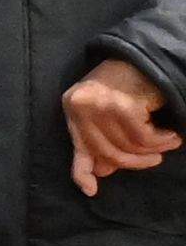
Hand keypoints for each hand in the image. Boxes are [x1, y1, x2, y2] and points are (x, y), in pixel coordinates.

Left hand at [68, 55, 174, 198]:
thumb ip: (103, 138)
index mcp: (73, 108)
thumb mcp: (109, 112)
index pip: (77, 147)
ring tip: (170, 142)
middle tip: (156, 160)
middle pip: (107, 151)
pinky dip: (161, 139)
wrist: (149, 55)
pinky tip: (172, 134)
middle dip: (135, 161)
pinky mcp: (122, 106)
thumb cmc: (129, 83)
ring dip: (154, 149)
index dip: (81, 173)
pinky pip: (143, 137)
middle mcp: (80, 106)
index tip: (91, 190)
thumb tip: (103, 170)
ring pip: (127, 145)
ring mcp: (100, 105)